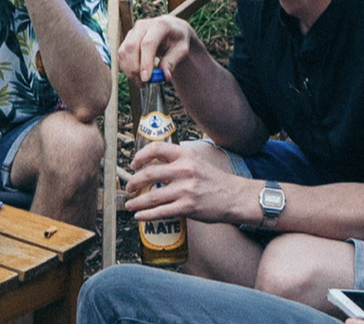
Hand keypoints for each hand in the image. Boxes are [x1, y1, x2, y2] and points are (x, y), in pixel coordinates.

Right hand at [117, 14, 201, 85]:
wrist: (171, 29)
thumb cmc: (177, 39)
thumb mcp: (182, 50)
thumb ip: (172, 62)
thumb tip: (165, 76)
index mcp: (160, 25)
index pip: (148, 44)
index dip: (145, 62)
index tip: (146, 79)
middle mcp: (143, 25)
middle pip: (132, 47)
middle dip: (135, 68)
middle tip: (143, 83)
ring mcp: (133, 31)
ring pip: (124, 51)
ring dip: (129, 70)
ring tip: (141, 82)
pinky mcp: (127, 38)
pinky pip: (121, 55)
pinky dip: (126, 67)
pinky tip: (136, 75)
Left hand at [123, 141, 248, 223]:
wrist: (235, 197)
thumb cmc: (215, 180)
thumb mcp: (198, 162)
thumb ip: (178, 161)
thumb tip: (154, 165)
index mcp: (186, 155)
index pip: (156, 148)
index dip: (141, 156)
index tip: (134, 164)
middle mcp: (184, 170)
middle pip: (149, 173)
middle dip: (133, 182)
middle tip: (128, 187)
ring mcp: (186, 189)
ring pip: (152, 196)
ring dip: (136, 202)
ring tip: (130, 205)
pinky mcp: (188, 207)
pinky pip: (161, 212)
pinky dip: (146, 215)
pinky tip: (139, 216)